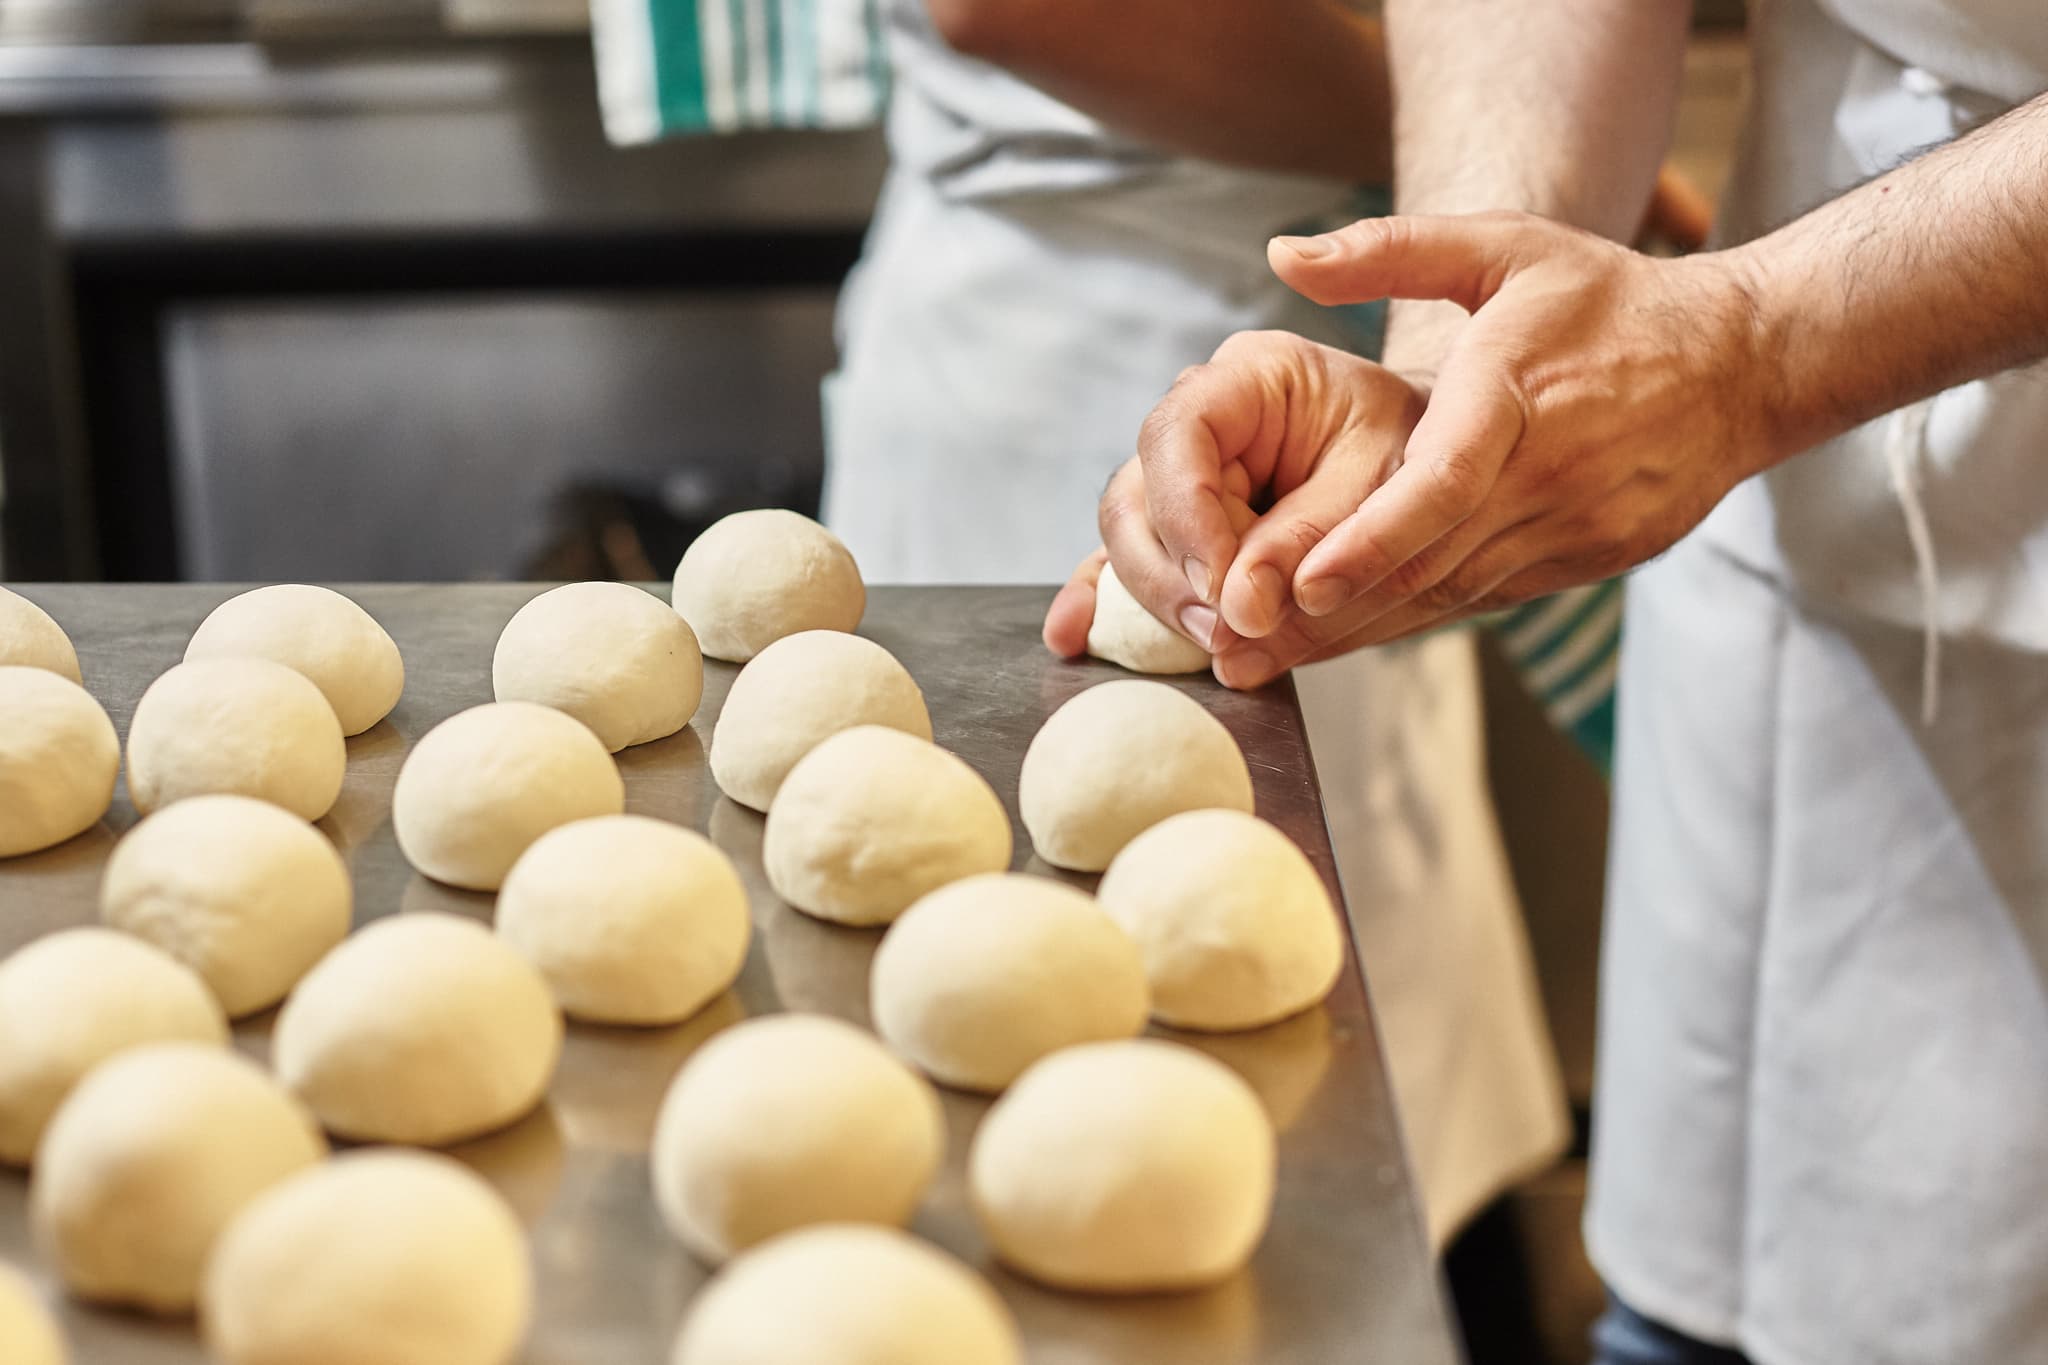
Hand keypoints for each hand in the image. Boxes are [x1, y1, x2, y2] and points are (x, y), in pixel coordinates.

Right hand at [1052, 336, 1426, 682]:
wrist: (1444, 467)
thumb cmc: (1420, 452)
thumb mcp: (1384, 484)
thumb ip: (1310, 540)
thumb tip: (1238, 612)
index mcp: (1250, 378)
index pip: (1179, 434)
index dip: (1185, 515)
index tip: (1219, 585)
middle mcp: (1201, 423)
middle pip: (1137, 497)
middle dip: (1169, 574)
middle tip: (1220, 631)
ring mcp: (1183, 481)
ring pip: (1129, 539)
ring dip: (1156, 601)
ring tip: (1211, 644)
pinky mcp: (1183, 533)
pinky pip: (1130, 566)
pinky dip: (1108, 606)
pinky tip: (1074, 640)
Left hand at [1134, 211, 1779, 686]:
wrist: (1742, 364)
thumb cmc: (1609, 299)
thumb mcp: (1506, 247)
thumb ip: (1389, 249)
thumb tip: (1278, 254)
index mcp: (1520, 396)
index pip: (1443, 481)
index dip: (1370, 539)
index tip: (1303, 581)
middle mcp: (1548, 476)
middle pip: (1429, 560)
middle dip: (1331, 610)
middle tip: (1238, 647)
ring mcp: (1571, 529)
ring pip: (1450, 594)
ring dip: (1360, 629)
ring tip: (1267, 658)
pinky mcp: (1582, 562)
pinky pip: (1483, 599)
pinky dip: (1413, 619)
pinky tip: (1346, 637)